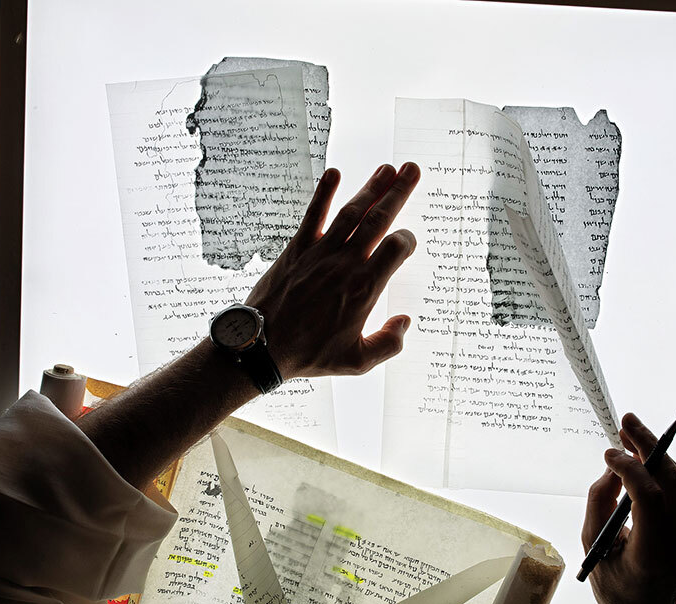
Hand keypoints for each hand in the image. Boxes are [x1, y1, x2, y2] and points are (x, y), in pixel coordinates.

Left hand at [246, 163, 419, 378]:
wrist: (263, 347)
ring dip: (370, 188)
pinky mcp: (297, 249)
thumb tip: (405, 321)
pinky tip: (334, 172)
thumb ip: (388, 344)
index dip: (407, 240)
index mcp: (364, 289)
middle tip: (412, 169)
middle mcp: (345, 264)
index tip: (407, 241)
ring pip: (351, 212)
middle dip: (398, 192)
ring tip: (387, 168)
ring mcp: (320, 254)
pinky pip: (314, 215)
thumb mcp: (357, 362)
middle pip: (379, 220)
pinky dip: (324, 192)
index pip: (396, 249)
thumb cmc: (310, 355)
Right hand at [582, 413, 675, 603]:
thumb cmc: (615, 584)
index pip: (649, 497)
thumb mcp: (594, 546)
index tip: (609, 454)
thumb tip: (611, 469)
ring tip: (632, 433)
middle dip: (649, 446)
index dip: (629, 468)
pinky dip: (662, 469)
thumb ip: (599, 504)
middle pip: (672, 480)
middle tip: (627, 421)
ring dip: (657, 453)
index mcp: (652, 552)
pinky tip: (644, 458)